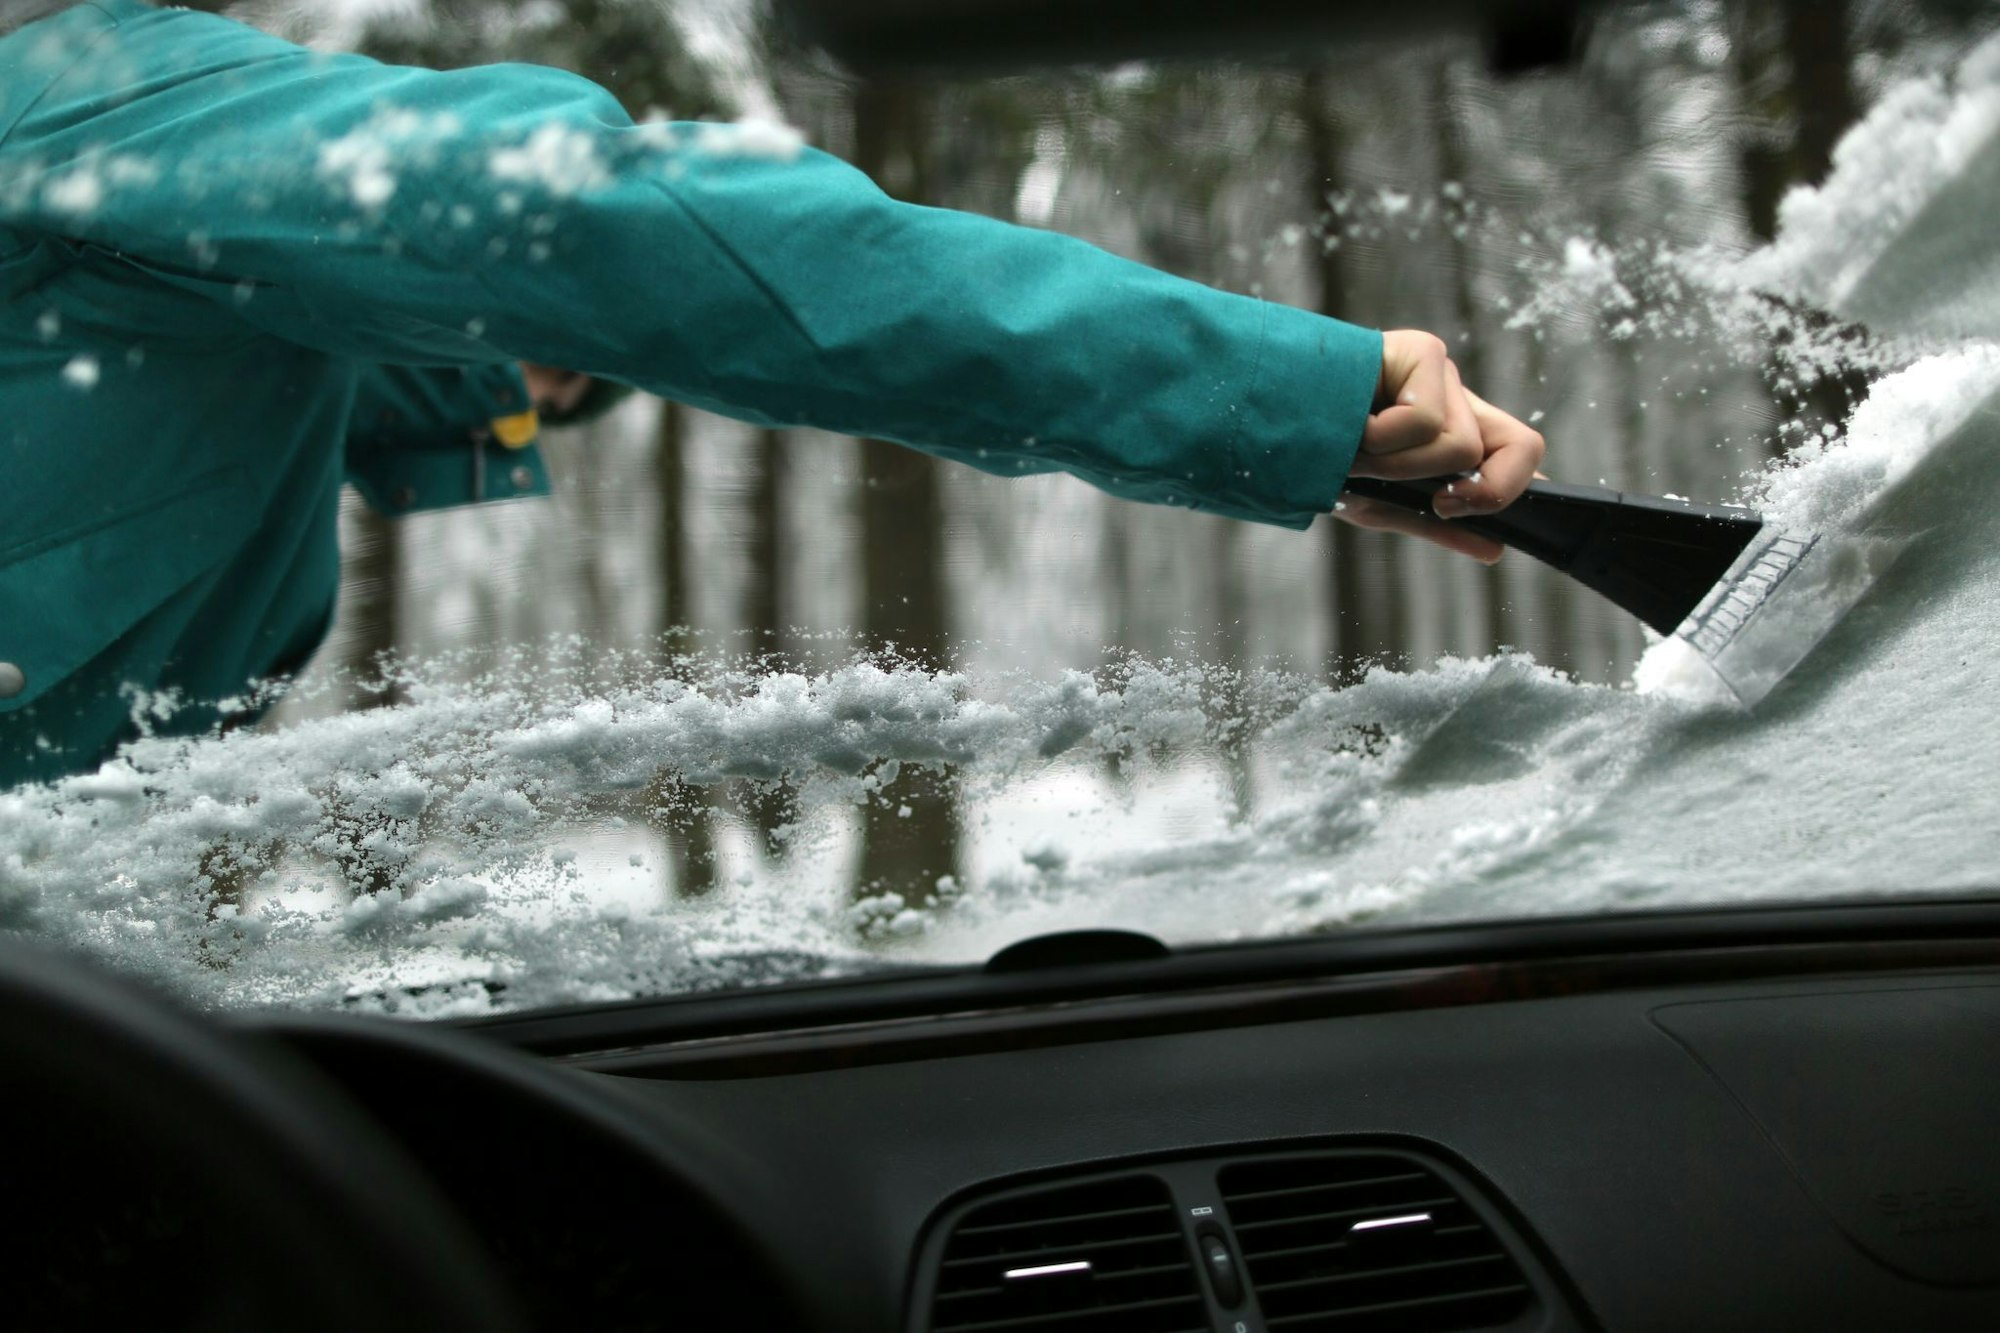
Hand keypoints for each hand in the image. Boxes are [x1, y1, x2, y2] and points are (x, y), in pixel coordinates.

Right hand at [1336, 330, 1545, 563]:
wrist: (1258, 423)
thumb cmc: (1314, 459)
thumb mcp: (1378, 502)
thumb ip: (1433, 523)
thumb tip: (1496, 550)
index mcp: (1450, 433)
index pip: (1516, 450)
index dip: (1518, 485)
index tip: (1469, 514)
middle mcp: (1454, 399)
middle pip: (1517, 446)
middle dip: (1476, 490)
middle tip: (1434, 502)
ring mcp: (1440, 373)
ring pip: (1461, 446)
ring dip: (1401, 467)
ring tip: (1356, 454)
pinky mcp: (1421, 351)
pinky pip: (1426, 420)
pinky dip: (1381, 441)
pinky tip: (1350, 426)